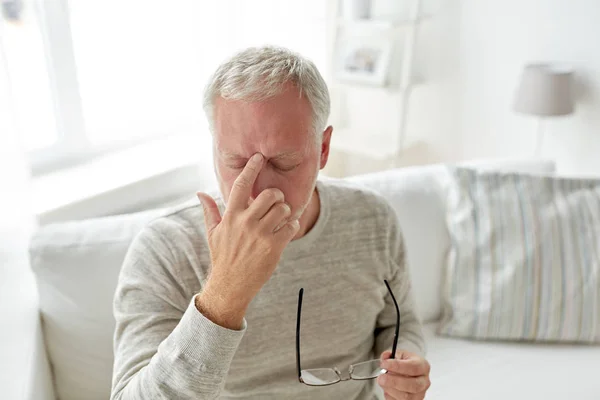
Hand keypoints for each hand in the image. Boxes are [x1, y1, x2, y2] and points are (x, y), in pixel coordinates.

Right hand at [195, 153, 299, 328]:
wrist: (230, 285)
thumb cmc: (222, 257)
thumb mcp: (212, 233)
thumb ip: (210, 211)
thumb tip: (199, 193)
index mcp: (231, 216)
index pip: (241, 185)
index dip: (251, 168)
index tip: (259, 156)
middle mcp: (245, 223)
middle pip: (269, 194)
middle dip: (276, 195)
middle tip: (276, 202)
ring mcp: (260, 235)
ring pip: (283, 209)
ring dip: (285, 211)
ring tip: (281, 217)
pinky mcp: (273, 247)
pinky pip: (291, 226)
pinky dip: (291, 226)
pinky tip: (285, 231)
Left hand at [377, 350, 430, 399]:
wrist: (411, 374)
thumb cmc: (407, 364)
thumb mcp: (400, 355)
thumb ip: (391, 355)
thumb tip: (385, 357)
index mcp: (423, 366)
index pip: (413, 367)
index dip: (397, 366)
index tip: (385, 364)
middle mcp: (424, 381)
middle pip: (412, 385)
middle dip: (394, 381)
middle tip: (382, 376)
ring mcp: (419, 394)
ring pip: (406, 396)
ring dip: (390, 389)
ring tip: (382, 381)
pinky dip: (390, 395)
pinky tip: (387, 388)